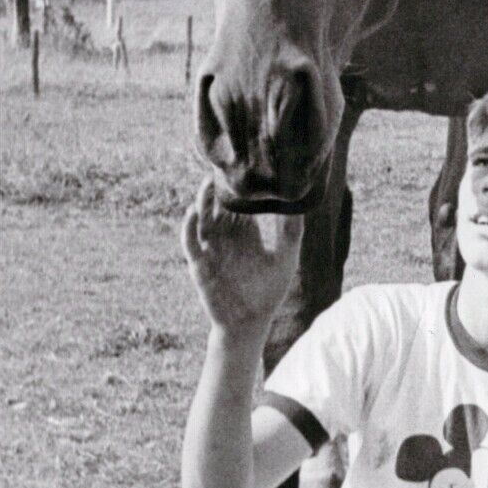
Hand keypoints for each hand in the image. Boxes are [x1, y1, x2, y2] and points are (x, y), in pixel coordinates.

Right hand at [181, 177, 302, 332]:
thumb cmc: (269, 291)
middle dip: (219, 187)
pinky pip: (190, 242)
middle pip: (218, 206)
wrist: (251, 323)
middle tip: (224, 164)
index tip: (245, 164)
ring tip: (207, 183)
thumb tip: (298, 202)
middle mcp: (225, 238)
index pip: (239, 203)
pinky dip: (189, 226)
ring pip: (202, 218)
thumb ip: (290, 231)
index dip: (239, 186)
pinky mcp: (199, 264)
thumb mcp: (285, 257)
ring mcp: (211, 250)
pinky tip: (193, 212)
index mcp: (245, 233)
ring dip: (202, 201)